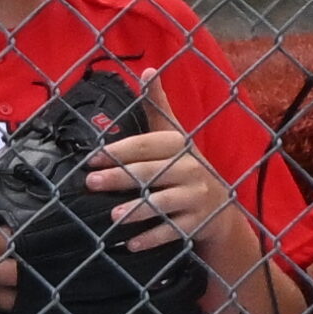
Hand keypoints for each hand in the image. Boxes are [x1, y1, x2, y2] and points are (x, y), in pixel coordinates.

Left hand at [86, 121, 247, 261]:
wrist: (222, 208)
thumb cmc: (187, 167)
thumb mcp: (176, 136)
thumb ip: (159, 107)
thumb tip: (148, 69)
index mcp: (181, 146)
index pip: (146, 146)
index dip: (119, 152)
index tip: (92, 159)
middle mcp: (191, 170)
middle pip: (150, 173)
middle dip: (120, 178)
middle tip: (90, 184)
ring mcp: (196, 198)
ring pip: (163, 204)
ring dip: (138, 211)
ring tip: (113, 217)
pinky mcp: (198, 224)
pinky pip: (173, 231)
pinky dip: (152, 238)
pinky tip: (131, 244)